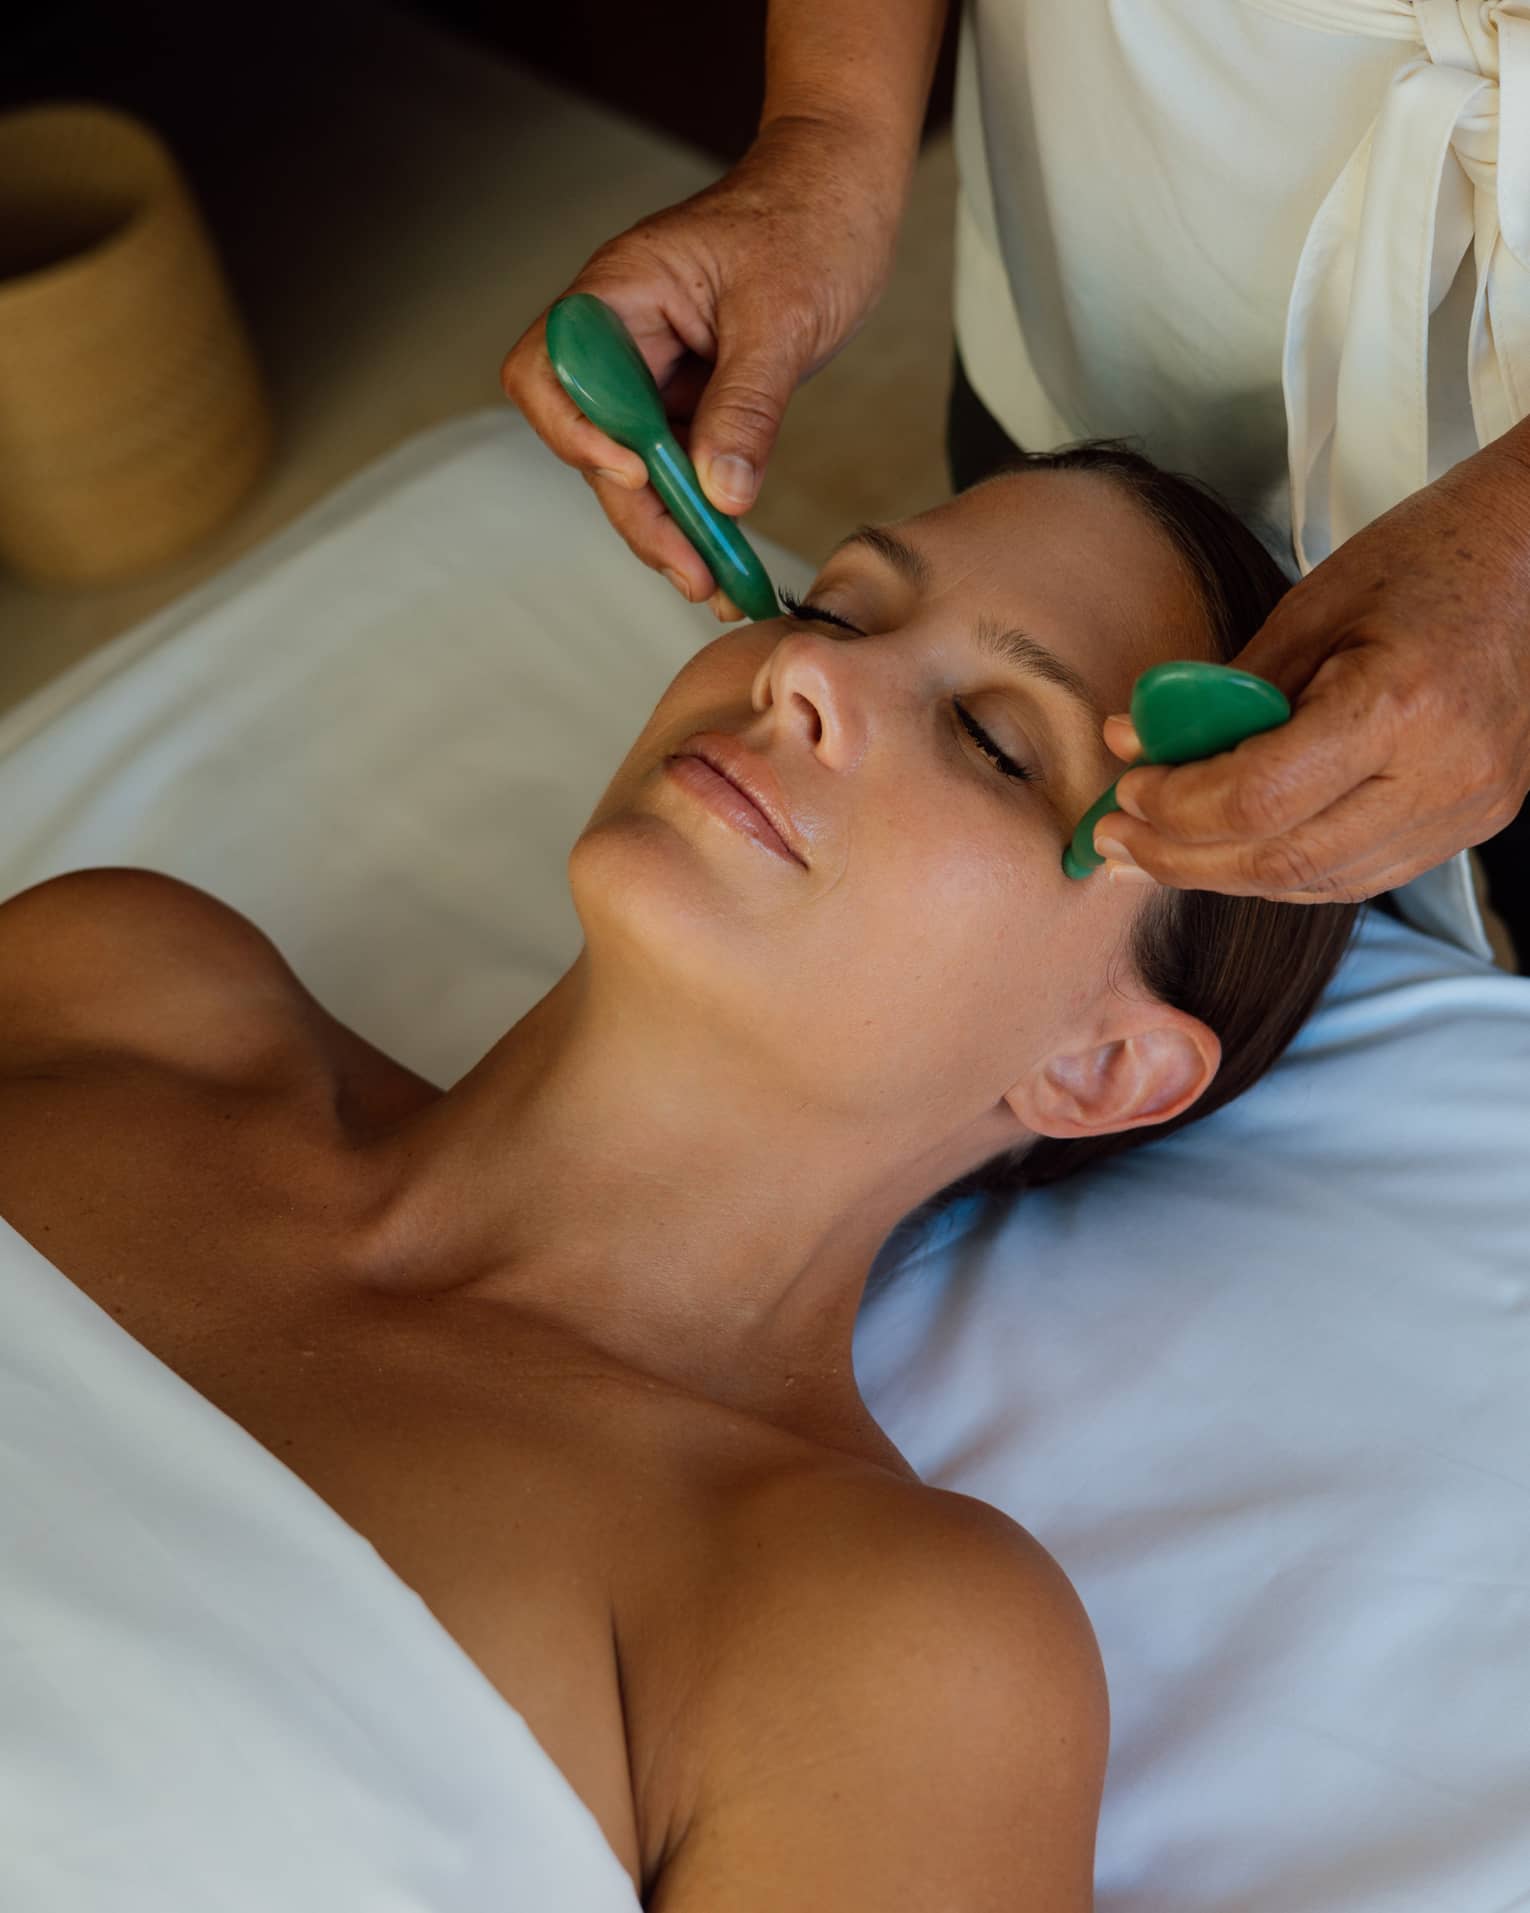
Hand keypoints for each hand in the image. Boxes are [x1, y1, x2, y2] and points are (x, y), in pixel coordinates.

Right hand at [501, 116, 901, 618]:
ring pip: (635, 465)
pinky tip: (726, 555)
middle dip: (639, 510)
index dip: (579, 431)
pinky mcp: (690, 397)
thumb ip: (748, 406)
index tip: (640, 471)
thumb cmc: (811, 218)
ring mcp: (654, 369)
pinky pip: (679, 464)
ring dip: (668, 527)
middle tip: (693, 570)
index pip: (552, 371)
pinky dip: (699, 512)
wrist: (845, 192)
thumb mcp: (783, 315)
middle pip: (593, 439)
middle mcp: (624, 334)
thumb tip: (721, 493)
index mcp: (621, 291)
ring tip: (716, 584)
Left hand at [1093, 436, 1529, 901]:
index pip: (1259, 796)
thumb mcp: (1309, 609)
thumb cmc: (1423, 560)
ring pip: (1320, 883)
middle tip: (1114, 842)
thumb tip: (1134, 747)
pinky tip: (1233, 847)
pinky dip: (1285, 868)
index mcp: (1401, 704)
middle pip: (1285, 859)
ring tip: (1158, 848)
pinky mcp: (1476, 821)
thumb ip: (1221, 692)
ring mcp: (1469, 808)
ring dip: (1227, 873)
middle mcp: (1446, 774)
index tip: (1124, 791)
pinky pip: (1360, 873)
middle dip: (1183, 859)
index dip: (1175, 807)